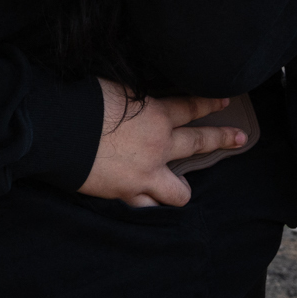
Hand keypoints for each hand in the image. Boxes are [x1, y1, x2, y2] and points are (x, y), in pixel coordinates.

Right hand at [81, 83, 250, 208]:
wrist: (57, 128)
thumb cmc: (81, 101)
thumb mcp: (116, 89)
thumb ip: (135, 98)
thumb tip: (140, 96)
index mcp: (154, 115)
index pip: (190, 107)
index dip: (208, 104)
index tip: (224, 102)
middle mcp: (157, 146)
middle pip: (197, 143)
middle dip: (221, 139)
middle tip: (239, 139)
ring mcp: (144, 174)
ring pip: (178, 191)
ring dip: (179, 189)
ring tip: (179, 189)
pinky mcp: (125, 193)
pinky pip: (145, 208)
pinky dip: (145, 206)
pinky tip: (145, 206)